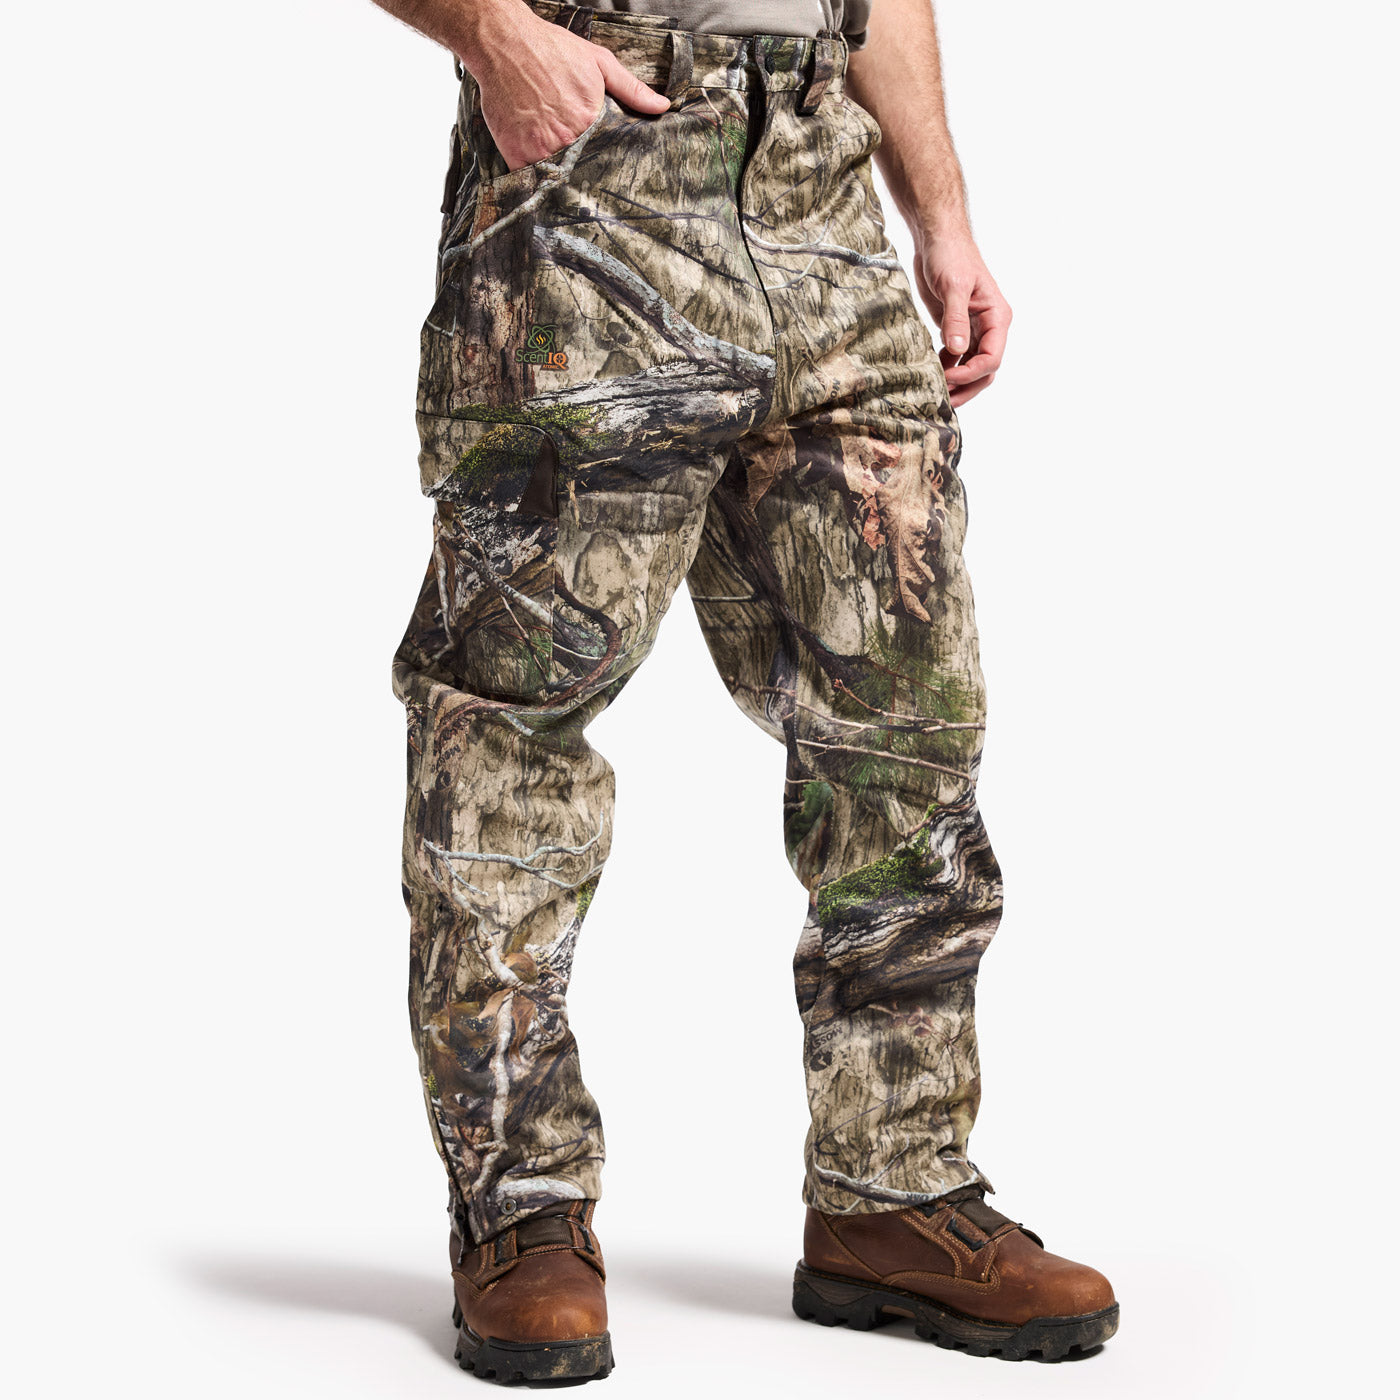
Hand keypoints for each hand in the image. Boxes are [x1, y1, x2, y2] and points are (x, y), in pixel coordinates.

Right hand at [466, 10, 669, 171]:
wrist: (504, 42)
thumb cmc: (550, 49)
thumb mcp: (599, 62)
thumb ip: (631, 88)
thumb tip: (661, 106)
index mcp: (589, 121)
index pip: (606, 157)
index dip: (607, 165)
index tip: (609, 172)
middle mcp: (565, 139)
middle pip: (582, 172)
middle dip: (586, 176)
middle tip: (589, 181)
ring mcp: (538, 149)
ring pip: (557, 180)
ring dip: (562, 181)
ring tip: (565, 176)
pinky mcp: (515, 153)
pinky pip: (529, 180)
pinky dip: (535, 180)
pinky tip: (541, 173)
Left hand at [913, 230, 1011, 406]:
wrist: (936, 239)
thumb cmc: (950, 255)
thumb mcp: (953, 287)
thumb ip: (956, 319)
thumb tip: (958, 350)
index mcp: (997, 317)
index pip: (992, 358)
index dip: (971, 373)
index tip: (948, 377)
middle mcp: (989, 327)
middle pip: (985, 370)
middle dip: (966, 386)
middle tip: (943, 398)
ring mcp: (973, 330)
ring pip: (970, 367)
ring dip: (956, 382)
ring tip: (935, 392)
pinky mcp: (955, 329)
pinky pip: (955, 357)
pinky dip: (946, 368)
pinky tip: (930, 373)